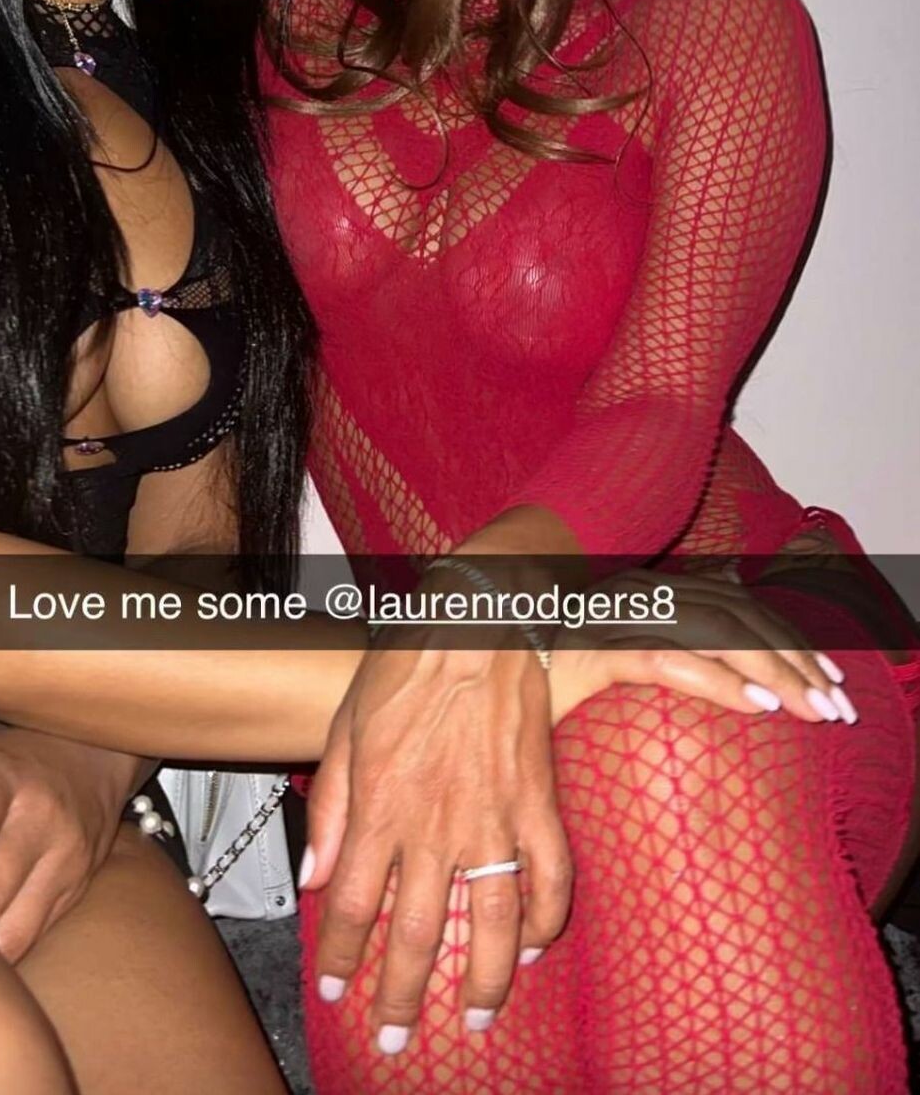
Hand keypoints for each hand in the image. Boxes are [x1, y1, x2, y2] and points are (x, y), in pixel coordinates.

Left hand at [301, 572, 852, 1051]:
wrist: (475, 618)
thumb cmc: (405, 663)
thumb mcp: (345, 725)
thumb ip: (332, 806)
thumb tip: (317, 877)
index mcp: (380, 806)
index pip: (354, 907)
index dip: (343, 959)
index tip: (337, 992)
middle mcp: (435, 825)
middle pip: (417, 936)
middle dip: (403, 996)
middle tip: (397, 1040)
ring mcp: (492, 819)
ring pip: (490, 927)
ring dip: (483, 984)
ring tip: (476, 1019)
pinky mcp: (538, 802)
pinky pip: (550, 878)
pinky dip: (546, 922)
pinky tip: (534, 947)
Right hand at [545, 567, 856, 728]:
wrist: (462, 656)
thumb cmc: (530, 661)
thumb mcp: (603, 636)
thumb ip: (659, 621)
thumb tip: (722, 590)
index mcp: (641, 586)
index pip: (733, 600)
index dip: (784, 636)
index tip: (826, 676)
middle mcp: (631, 591)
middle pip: (734, 614)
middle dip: (794, 659)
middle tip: (836, 705)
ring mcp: (610, 617)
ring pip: (713, 634)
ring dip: (773, 673)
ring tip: (812, 711)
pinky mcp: (590, 651)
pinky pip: (668, 662)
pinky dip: (719, 684)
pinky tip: (757, 709)